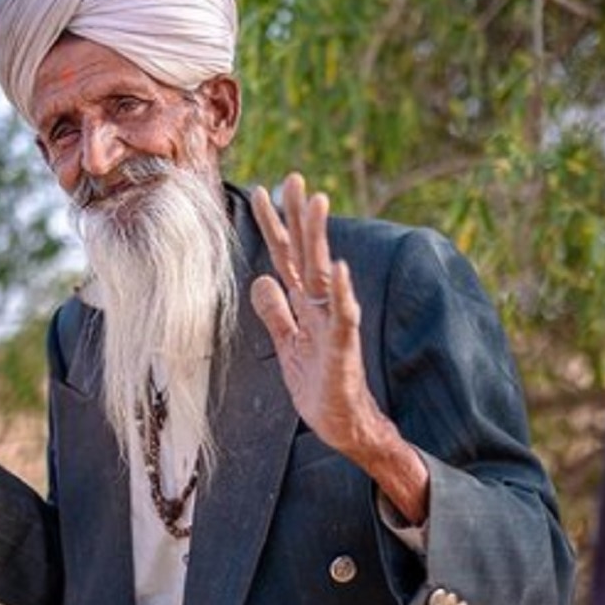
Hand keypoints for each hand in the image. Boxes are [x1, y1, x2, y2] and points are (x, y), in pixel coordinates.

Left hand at [251, 175, 429, 522]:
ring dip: (320, 238)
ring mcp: (333, 324)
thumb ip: (275, 313)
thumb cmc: (320, 387)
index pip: (285, 257)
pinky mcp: (344, 348)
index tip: (260, 191)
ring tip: (317, 202)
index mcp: (304, 306)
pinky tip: (340, 267)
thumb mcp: (287, 346)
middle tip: (292, 177)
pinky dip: (342, 292)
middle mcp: (320, 307)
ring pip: (325, 273)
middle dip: (298, 216)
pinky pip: (343, 316)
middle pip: (305, 254)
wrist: (344, 427)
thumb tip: (260, 279)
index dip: (272, 226)